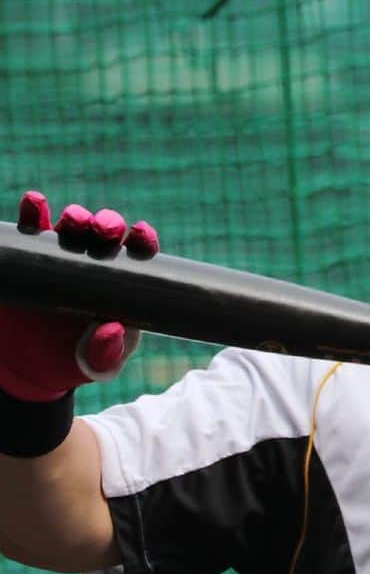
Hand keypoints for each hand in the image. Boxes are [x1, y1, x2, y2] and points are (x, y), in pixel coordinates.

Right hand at [0, 191, 159, 401]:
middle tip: (104, 228)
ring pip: (70, 226)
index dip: (142, 240)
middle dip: (108, 223)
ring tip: (73, 220)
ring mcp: (58, 256)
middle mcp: (92, 262)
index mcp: (120, 282)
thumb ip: (107, 353)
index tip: (141, 233)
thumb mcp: (96, 365)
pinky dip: (33, 214)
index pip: (137, 254)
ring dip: (75, 216)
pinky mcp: (27, 258)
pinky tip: (34, 204)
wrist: (23, 369)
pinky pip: (30, 231)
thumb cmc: (72, 363)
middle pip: (105, 233)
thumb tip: (112, 329)